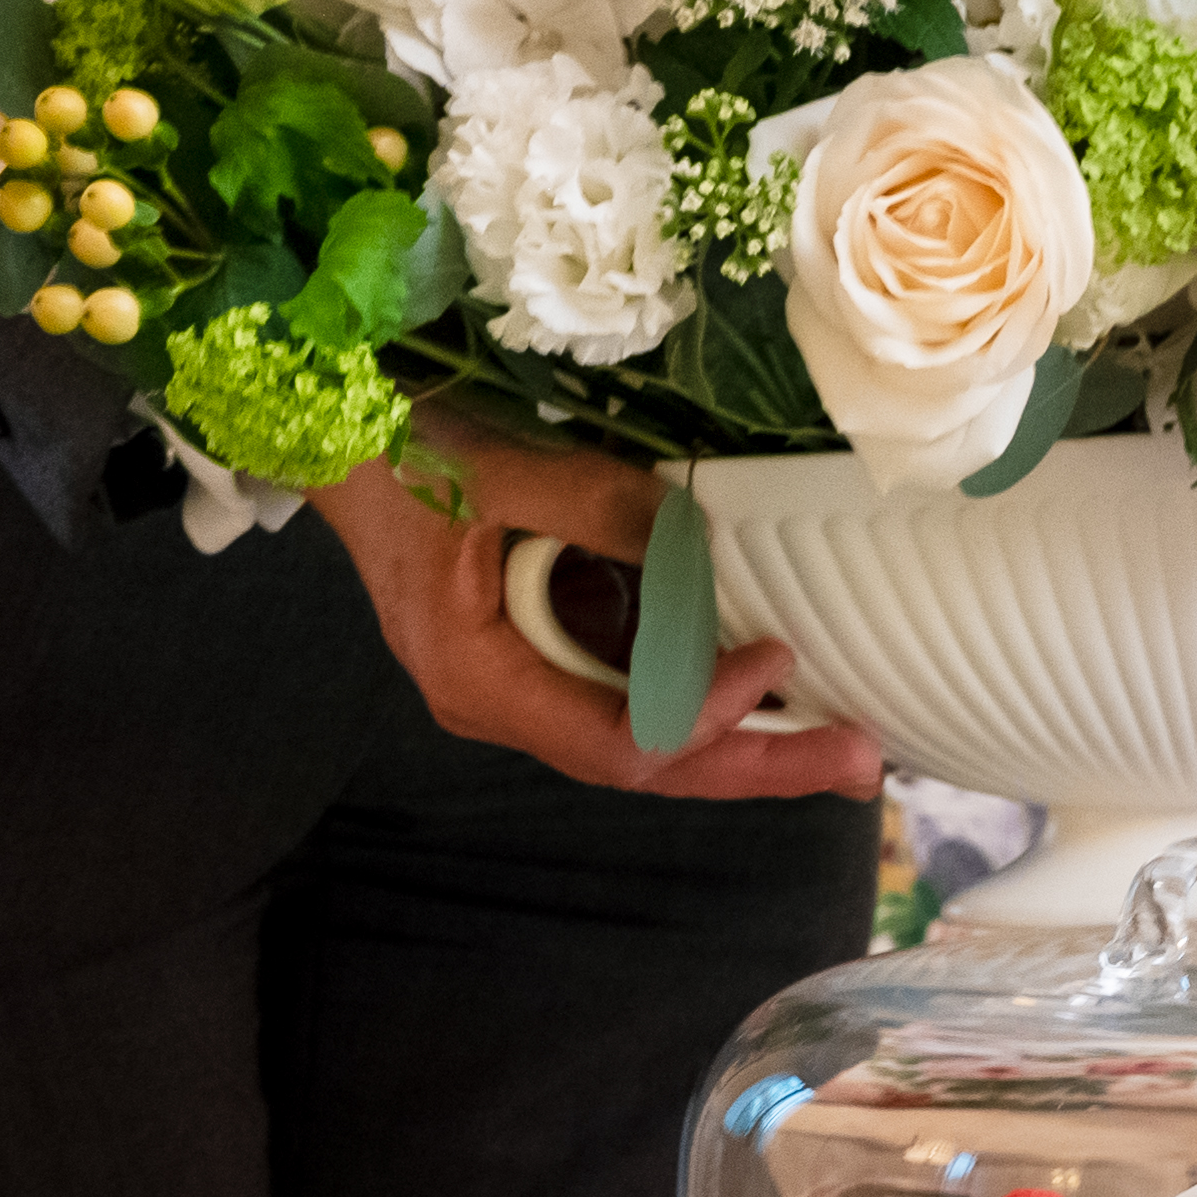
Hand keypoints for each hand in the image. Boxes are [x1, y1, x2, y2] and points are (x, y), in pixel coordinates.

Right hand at [308, 416, 884, 806]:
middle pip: (649, 761)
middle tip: (863, 763)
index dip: (705, 716)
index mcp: (482, 683)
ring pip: (653, 731)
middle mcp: (510, 702)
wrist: (333, 433)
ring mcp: (530, 676)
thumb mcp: (493, 468)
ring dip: (748, 731)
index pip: (617, 741)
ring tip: (845, 734)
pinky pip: (641, 678)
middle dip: (759, 762)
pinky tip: (777, 669)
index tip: (779, 659)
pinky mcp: (549, 642)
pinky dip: (709, 676)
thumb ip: (592, 504)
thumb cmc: (395, 453)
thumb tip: (698, 536)